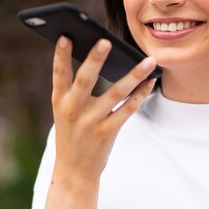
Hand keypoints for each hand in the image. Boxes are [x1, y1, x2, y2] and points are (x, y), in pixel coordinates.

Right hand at [50, 36, 156, 191]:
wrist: (74, 171)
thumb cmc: (72, 132)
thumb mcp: (64, 111)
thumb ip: (74, 88)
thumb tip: (96, 56)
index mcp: (59, 100)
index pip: (59, 74)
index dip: (60, 55)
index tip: (65, 36)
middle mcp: (73, 110)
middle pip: (85, 80)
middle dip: (95, 60)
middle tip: (106, 41)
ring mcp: (91, 122)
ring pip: (115, 93)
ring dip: (134, 75)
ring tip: (148, 60)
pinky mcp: (107, 132)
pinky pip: (128, 110)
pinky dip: (141, 94)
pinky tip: (150, 81)